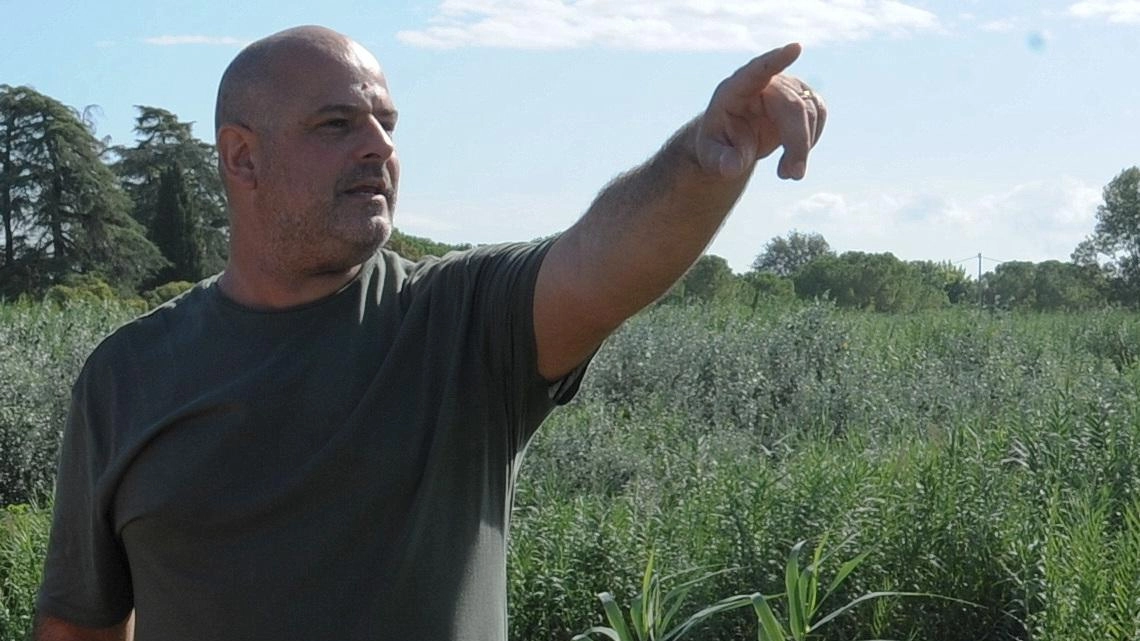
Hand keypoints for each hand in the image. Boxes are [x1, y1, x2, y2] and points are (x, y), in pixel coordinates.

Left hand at [694, 43, 825, 180]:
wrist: (731, 142)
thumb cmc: (719, 145)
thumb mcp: (713, 157)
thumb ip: (722, 161)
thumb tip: (731, 168)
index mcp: (734, 90)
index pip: (757, 70)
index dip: (775, 60)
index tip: (795, 48)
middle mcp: (763, 83)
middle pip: (792, 106)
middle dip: (797, 142)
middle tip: (793, 175)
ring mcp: (785, 86)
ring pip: (810, 111)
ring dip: (803, 147)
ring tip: (786, 173)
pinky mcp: (802, 96)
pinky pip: (818, 113)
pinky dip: (812, 139)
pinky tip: (795, 156)